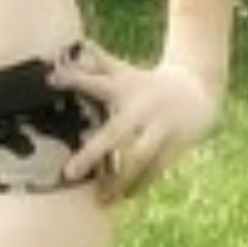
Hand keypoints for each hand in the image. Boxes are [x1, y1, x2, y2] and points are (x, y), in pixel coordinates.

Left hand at [51, 44, 223, 201]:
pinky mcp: (175, 143)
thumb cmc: (146, 84)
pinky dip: (140, 185)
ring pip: (138, 158)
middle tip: (69, 174)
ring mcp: (159, 127)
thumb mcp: (123, 71)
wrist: (197, 88)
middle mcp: (140, 108)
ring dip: (119, 180)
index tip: (50, 79)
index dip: (74, 78)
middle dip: (92, 154)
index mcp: (124, 88)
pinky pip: (156, 170)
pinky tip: (124, 198)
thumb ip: (96, 63)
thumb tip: (69, 46)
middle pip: (114, 133)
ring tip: (100, 200)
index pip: (95, 81)